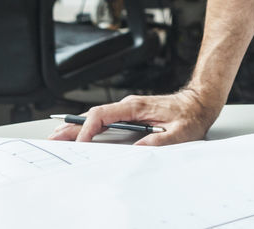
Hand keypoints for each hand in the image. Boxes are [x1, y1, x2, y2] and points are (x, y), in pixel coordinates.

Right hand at [49, 87, 220, 146]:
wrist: (199, 102)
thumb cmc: (190, 115)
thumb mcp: (180, 132)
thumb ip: (159, 142)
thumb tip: (138, 151)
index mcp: (136, 107)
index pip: (102, 114)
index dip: (87, 128)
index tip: (79, 142)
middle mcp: (129, 105)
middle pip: (93, 114)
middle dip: (72, 126)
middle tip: (53, 138)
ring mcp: (128, 108)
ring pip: (97, 116)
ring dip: (78, 126)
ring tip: (60, 137)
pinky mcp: (130, 113)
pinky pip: (105, 119)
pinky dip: (90, 126)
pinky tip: (82, 134)